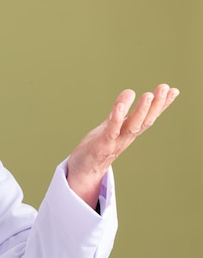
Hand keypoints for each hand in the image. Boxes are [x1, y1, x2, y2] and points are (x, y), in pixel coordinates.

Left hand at [67, 84, 179, 206]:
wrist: (84, 171)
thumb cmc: (98, 146)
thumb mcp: (112, 125)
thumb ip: (121, 111)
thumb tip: (131, 91)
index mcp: (130, 132)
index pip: (149, 117)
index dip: (161, 105)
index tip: (173, 90)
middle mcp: (126, 137)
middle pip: (145, 121)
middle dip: (157, 105)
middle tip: (165, 87)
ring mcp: (115, 142)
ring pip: (132, 126)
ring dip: (141, 111)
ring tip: (149, 95)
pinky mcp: (102, 145)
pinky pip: (111, 131)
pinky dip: (116, 119)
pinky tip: (119, 105)